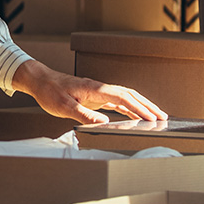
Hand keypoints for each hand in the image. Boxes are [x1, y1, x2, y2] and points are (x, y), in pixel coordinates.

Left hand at [11, 59, 168, 125]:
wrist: (40, 81)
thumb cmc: (50, 92)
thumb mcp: (64, 106)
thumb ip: (84, 114)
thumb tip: (104, 123)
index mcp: (95, 89)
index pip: (123, 98)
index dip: (139, 108)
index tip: (151, 117)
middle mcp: (100, 88)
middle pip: (130, 95)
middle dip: (148, 106)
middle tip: (163, 117)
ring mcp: (99, 92)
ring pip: (126, 97)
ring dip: (141, 106)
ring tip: (156, 116)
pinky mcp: (95, 96)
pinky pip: (117, 102)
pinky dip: (129, 108)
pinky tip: (135, 116)